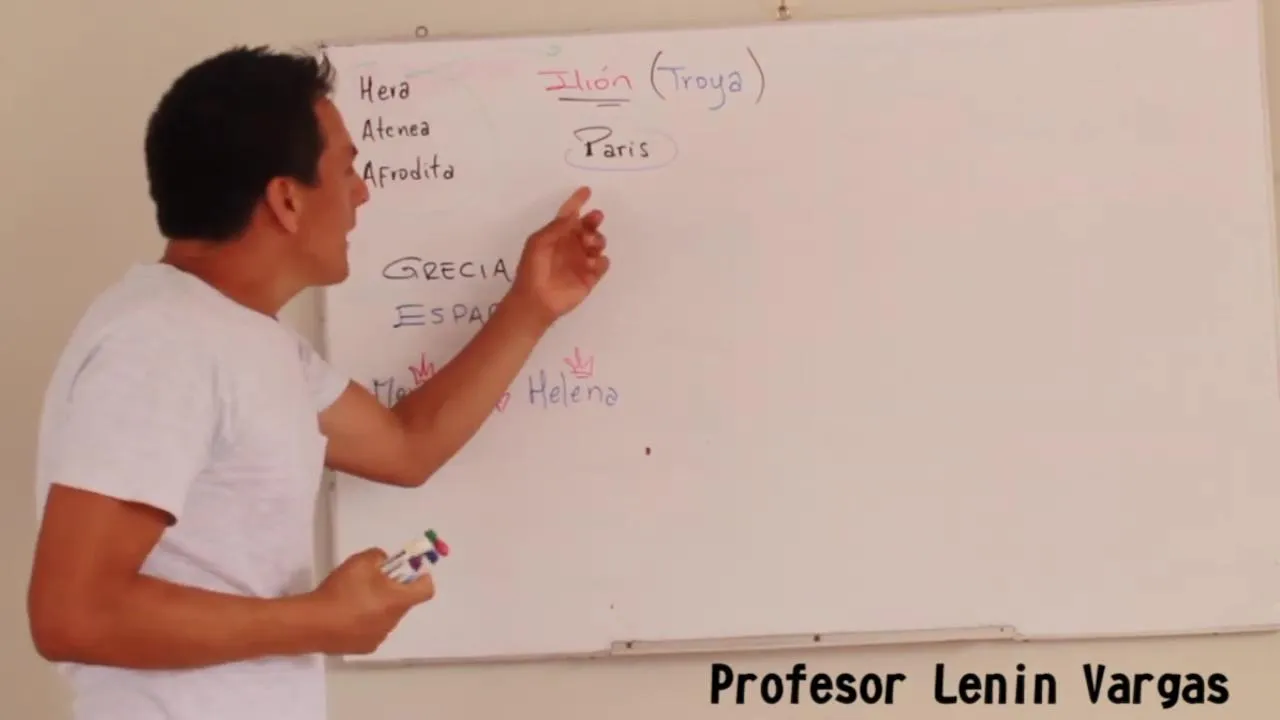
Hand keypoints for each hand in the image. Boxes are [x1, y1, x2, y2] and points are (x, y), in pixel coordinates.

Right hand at [309, 547, 434, 654]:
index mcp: (399, 600)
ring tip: (352, 600)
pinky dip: (364, 623)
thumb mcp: (361, 561)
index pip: (426, 590)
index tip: (409, 570)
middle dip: (393, 591)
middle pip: (403, 603)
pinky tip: (345, 617)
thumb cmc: (342, 590)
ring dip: (377, 607)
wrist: (315, 623)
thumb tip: (384, 562)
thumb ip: (378, 556)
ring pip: (386, 617)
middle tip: (371, 582)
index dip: (422, 578)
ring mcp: (379, 637)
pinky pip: (371, 630)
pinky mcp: (364, 648)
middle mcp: (394, 621)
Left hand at [509, 186, 609, 326]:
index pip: (569, 214)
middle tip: (595, 218)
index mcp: (557, 235)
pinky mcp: (590, 277)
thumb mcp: (539, 242)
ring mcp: (582, 261)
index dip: (577, 202)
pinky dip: (600, 261)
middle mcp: (571, 245)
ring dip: (597, 240)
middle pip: (588, 227)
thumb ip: (557, 227)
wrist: (537, 300)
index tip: (586, 191)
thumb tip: (573, 215)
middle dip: (593, 220)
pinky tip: (591, 264)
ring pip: (598, 243)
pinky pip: (603, 263)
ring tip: (589, 246)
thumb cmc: (533, 269)